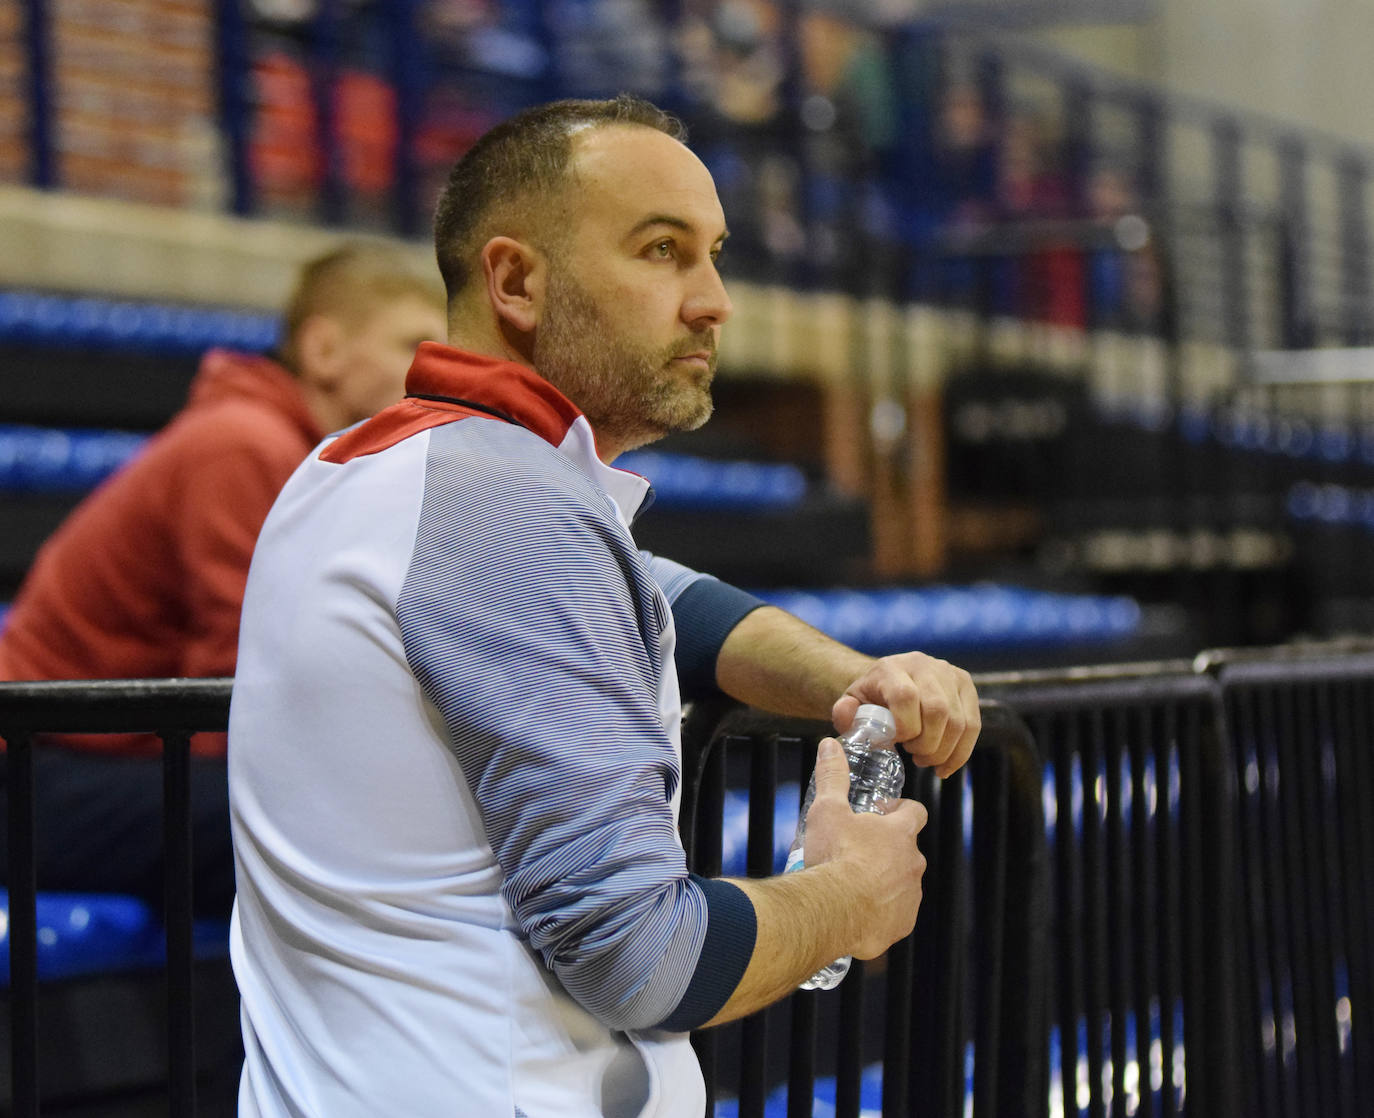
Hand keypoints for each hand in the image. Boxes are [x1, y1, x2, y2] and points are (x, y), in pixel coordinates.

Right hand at [801, 737, 927, 958]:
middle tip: (858, 852)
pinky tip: (857, 911)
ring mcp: (911, 896)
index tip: (884, 813)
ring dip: (885, 882)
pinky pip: (895, 914)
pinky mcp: (902, 924)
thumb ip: (832, 776)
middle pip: (908, 851)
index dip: (902, 810)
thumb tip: (829, 746)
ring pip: (903, 884)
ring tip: (854, 884)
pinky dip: (881, 912)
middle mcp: (913, 864)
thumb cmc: (834, 857)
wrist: (834, 910)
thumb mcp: (827, 810)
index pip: (916, 812)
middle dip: (888, 850)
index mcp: (900, 833)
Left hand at [832, 651, 979, 778]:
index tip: (899, 743)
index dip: (905, 727)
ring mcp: (948, 673)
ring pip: (959, 721)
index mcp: (892, 668)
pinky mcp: (965, 684)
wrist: (889, 680)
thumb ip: (844, 712)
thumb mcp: (851, 704)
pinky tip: (945, 765)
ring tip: (927, 760)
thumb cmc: (870, 698)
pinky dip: (961, 752)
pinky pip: (973, 725)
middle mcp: (923, 665)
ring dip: (944, 751)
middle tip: (915, 756)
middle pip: (938, 710)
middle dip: (928, 744)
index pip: (906, 696)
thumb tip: (847, 714)